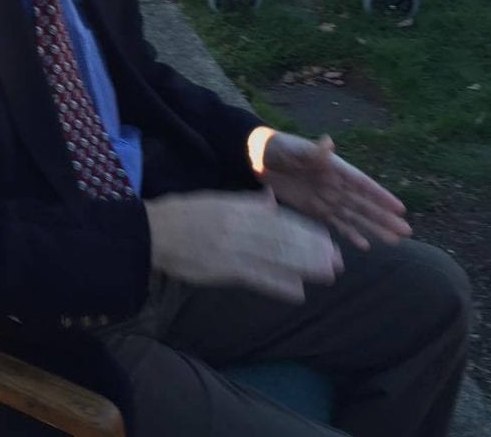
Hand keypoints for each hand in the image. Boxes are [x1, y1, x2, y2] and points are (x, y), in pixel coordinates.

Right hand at [145, 189, 342, 302]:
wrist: (152, 232)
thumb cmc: (184, 214)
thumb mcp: (216, 200)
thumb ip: (245, 202)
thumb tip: (270, 200)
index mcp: (237, 208)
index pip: (278, 219)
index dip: (304, 229)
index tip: (326, 238)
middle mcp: (239, 226)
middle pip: (283, 238)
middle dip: (313, 249)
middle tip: (338, 260)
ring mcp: (232, 249)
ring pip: (276, 257)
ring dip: (304, 266)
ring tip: (328, 274)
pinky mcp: (223, 270)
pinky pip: (257, 277)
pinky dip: (278, 284)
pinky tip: (298, 291)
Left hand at [249, 128, 411, 249]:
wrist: (258, 158)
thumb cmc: (279, 148)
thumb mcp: (295, 148)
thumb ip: (313, 151)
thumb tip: (329, 143)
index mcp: (335, 168)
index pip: (362, 184)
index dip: (380, 196)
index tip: (401, 208)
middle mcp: (336, 185)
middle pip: (364, 204)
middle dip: (384, 218)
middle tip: (407, 233)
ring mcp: (327, 198)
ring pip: (354, 217)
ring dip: (373, 229)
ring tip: (394, 241)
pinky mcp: (315, 209)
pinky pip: (336, 224)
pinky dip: (350, 234)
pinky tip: (365, 246)